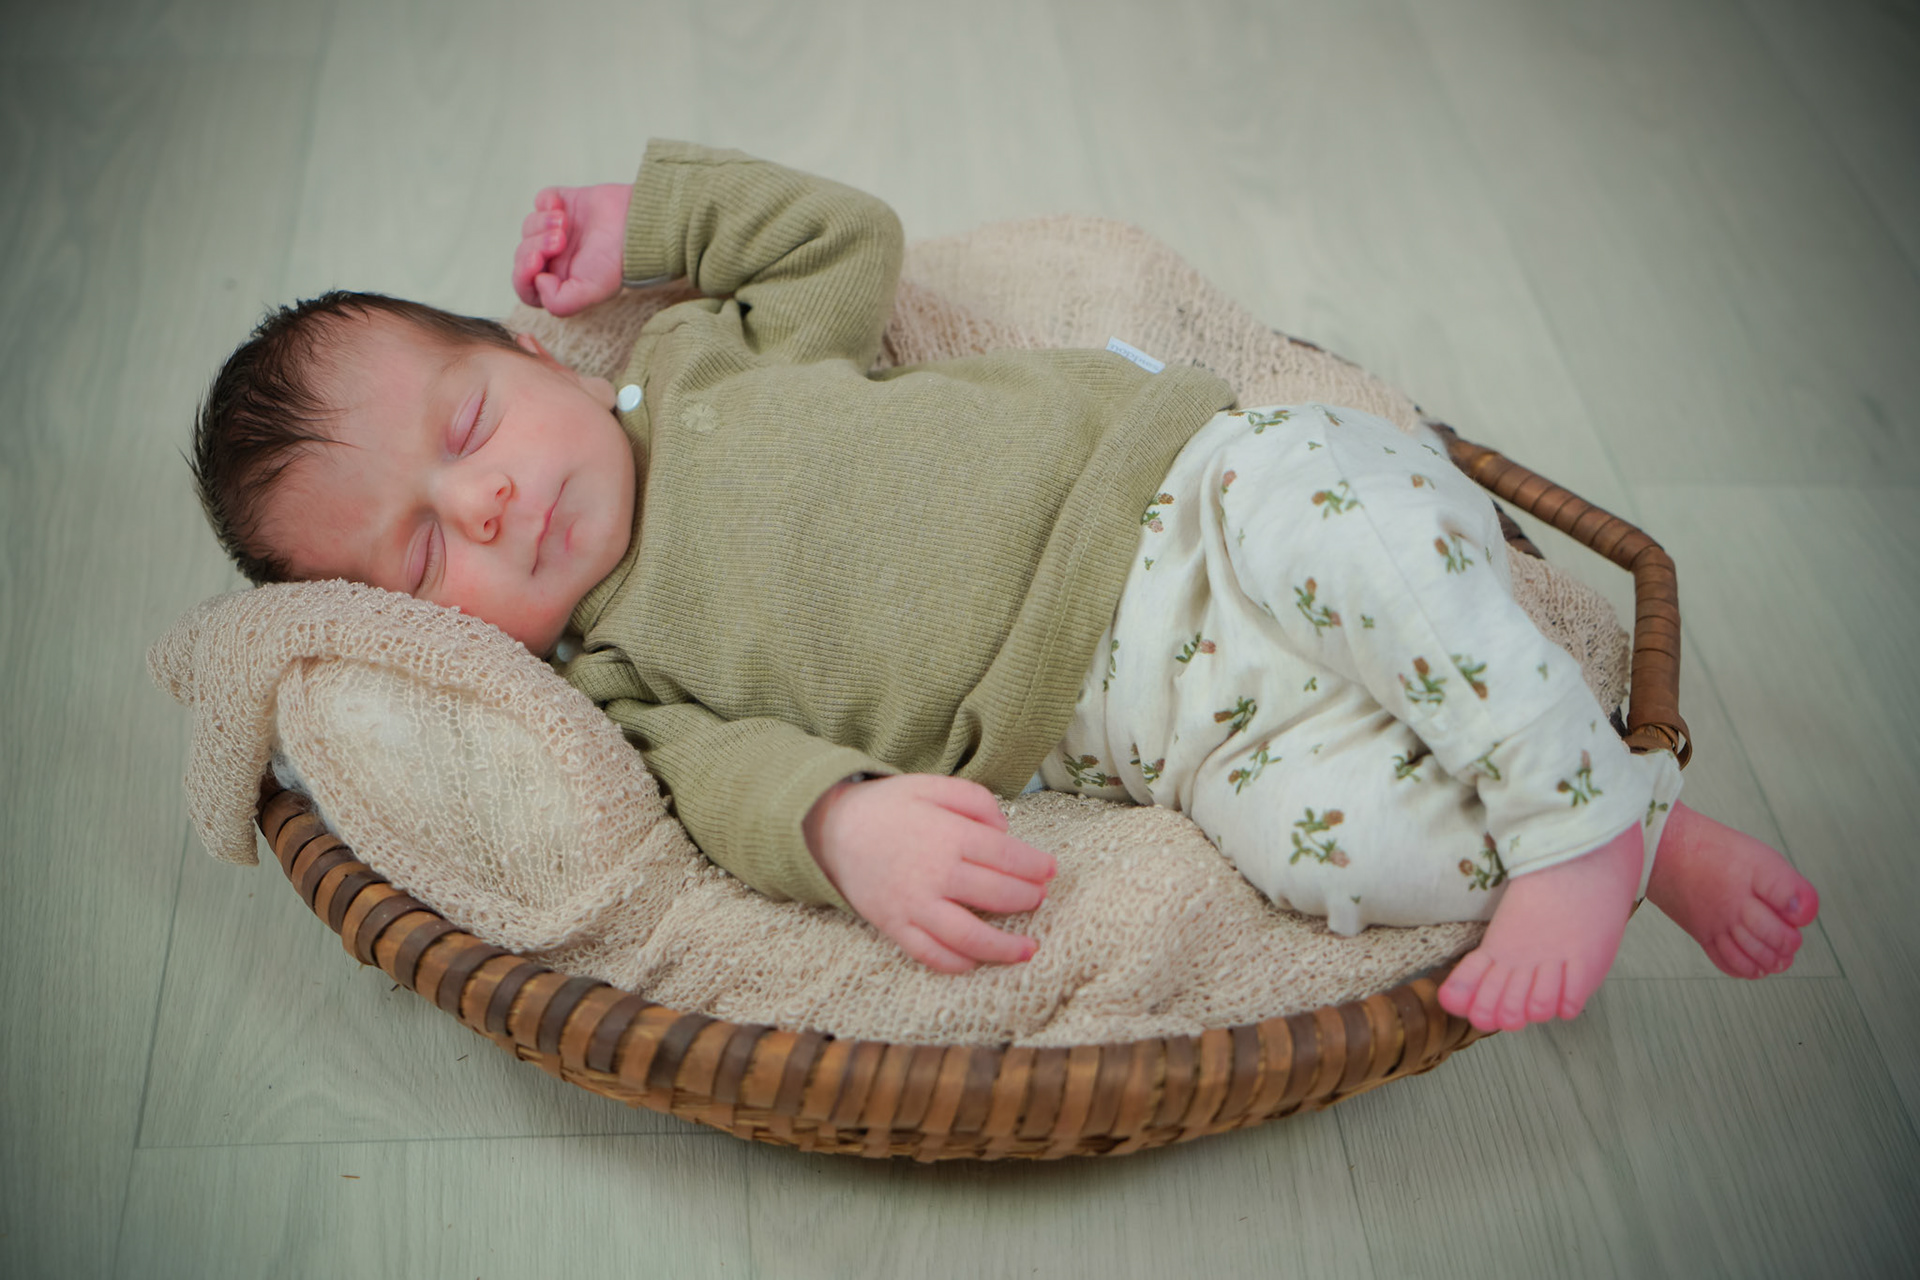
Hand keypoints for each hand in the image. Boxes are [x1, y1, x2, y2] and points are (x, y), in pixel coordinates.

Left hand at [510, 183, 631, 315]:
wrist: (638, 225)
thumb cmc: (618, 261)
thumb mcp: (591, 292)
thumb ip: (559, 302)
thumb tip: (538, 281)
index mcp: (561, 283)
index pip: (526, 286)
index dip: (523, 275)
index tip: (537, 261)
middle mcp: (558, 259)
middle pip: (524, 255)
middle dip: (536, 245)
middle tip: (560, 240)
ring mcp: (559, 230)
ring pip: (529, 227)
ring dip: (541, 223)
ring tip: (564, 223)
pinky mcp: (564, 204)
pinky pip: (540, 200)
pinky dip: (545, 202)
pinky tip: (561, 207)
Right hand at [804, 774, 1056, 973]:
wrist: (831, 829)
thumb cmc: (888, 806)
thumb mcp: (932, 785)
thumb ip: (975, 800)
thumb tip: (1005, 830)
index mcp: (949, 836)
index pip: (1006, 856)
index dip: (1035, 866)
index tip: (1050, 871)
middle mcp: (935, 874)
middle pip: (996, 895)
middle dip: (1026, 900)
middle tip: (1040, 900)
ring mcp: (913, 905)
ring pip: (968, 936)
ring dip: (1003, 947)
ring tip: (1027, 951)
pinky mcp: (894, 926)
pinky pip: (929, 954)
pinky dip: (956, 963)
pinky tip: (976, 961)